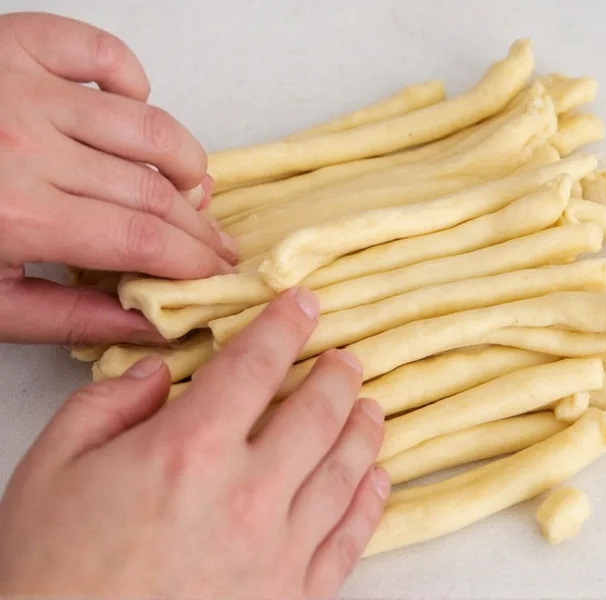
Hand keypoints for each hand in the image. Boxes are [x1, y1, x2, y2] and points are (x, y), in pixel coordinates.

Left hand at [0, 12, 237, 345]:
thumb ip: (72, 318)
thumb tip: (151, 324)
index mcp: (16, 216)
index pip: (144, 241)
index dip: (194, 261)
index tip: (216, 273)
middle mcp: (26, 144)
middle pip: (155, 190)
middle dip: (201, 226)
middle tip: (216, 245)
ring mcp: (21, 86)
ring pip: (149, 123)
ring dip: (187, 160)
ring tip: (194, 187)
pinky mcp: (14, 46)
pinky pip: (101, 52)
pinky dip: (132, 78)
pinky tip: (135, 107)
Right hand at [0, 288, 388, 597]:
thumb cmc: (48, 574)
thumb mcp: (53, 468)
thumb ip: (107, 404)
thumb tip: (157, 374)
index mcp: (189, 450)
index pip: (255, 365)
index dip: (285, 326)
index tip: (303, 306)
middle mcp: (246, 495)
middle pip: (316, 413)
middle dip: (337, 376)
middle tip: (347, 358)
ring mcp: (278, 551)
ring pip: (344, 471)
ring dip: (363, 430)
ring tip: (370, 407)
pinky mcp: (292, 599)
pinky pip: (348, 541)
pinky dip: (370, 503)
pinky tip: (376, 479)